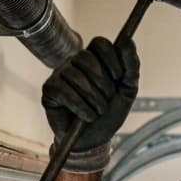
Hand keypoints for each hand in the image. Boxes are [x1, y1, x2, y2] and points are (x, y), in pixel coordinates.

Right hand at [42, 36, 139, 153]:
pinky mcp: (49, 90)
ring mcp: (59, 75)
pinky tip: (86, 116)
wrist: (94, 140)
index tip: (118, 77)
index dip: (111, 58)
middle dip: (102, 82)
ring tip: (98, 112)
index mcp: (94, 60)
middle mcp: (74, 63)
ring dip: (92, 98)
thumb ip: (131, 66)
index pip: (99, 43)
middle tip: (107, 99)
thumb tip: (127, 40)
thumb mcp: (127, 90)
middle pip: (85, 57)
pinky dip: (80, 106)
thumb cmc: (109, 113)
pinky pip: (63, 90)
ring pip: (75, 75)